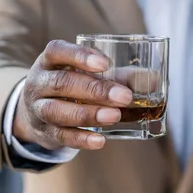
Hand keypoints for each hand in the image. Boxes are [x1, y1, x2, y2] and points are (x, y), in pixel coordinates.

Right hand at [13, 40, 132, 150]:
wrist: (39, 112)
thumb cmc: (74, 86)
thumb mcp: (91, 75)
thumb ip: (121, 76)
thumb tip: (155, 79)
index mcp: (50, 61)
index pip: (57, 51)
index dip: (79, 56)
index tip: (105, 64)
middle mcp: (39, 82)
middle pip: (62, 83)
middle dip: (94, 90)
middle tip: (124, 96)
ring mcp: (37, 108)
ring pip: (57, 110)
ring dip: (88, 114)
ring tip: (115, 116)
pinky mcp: (44, 132)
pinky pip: (60, 136)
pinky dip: (81, 139)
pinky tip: (100, 141)